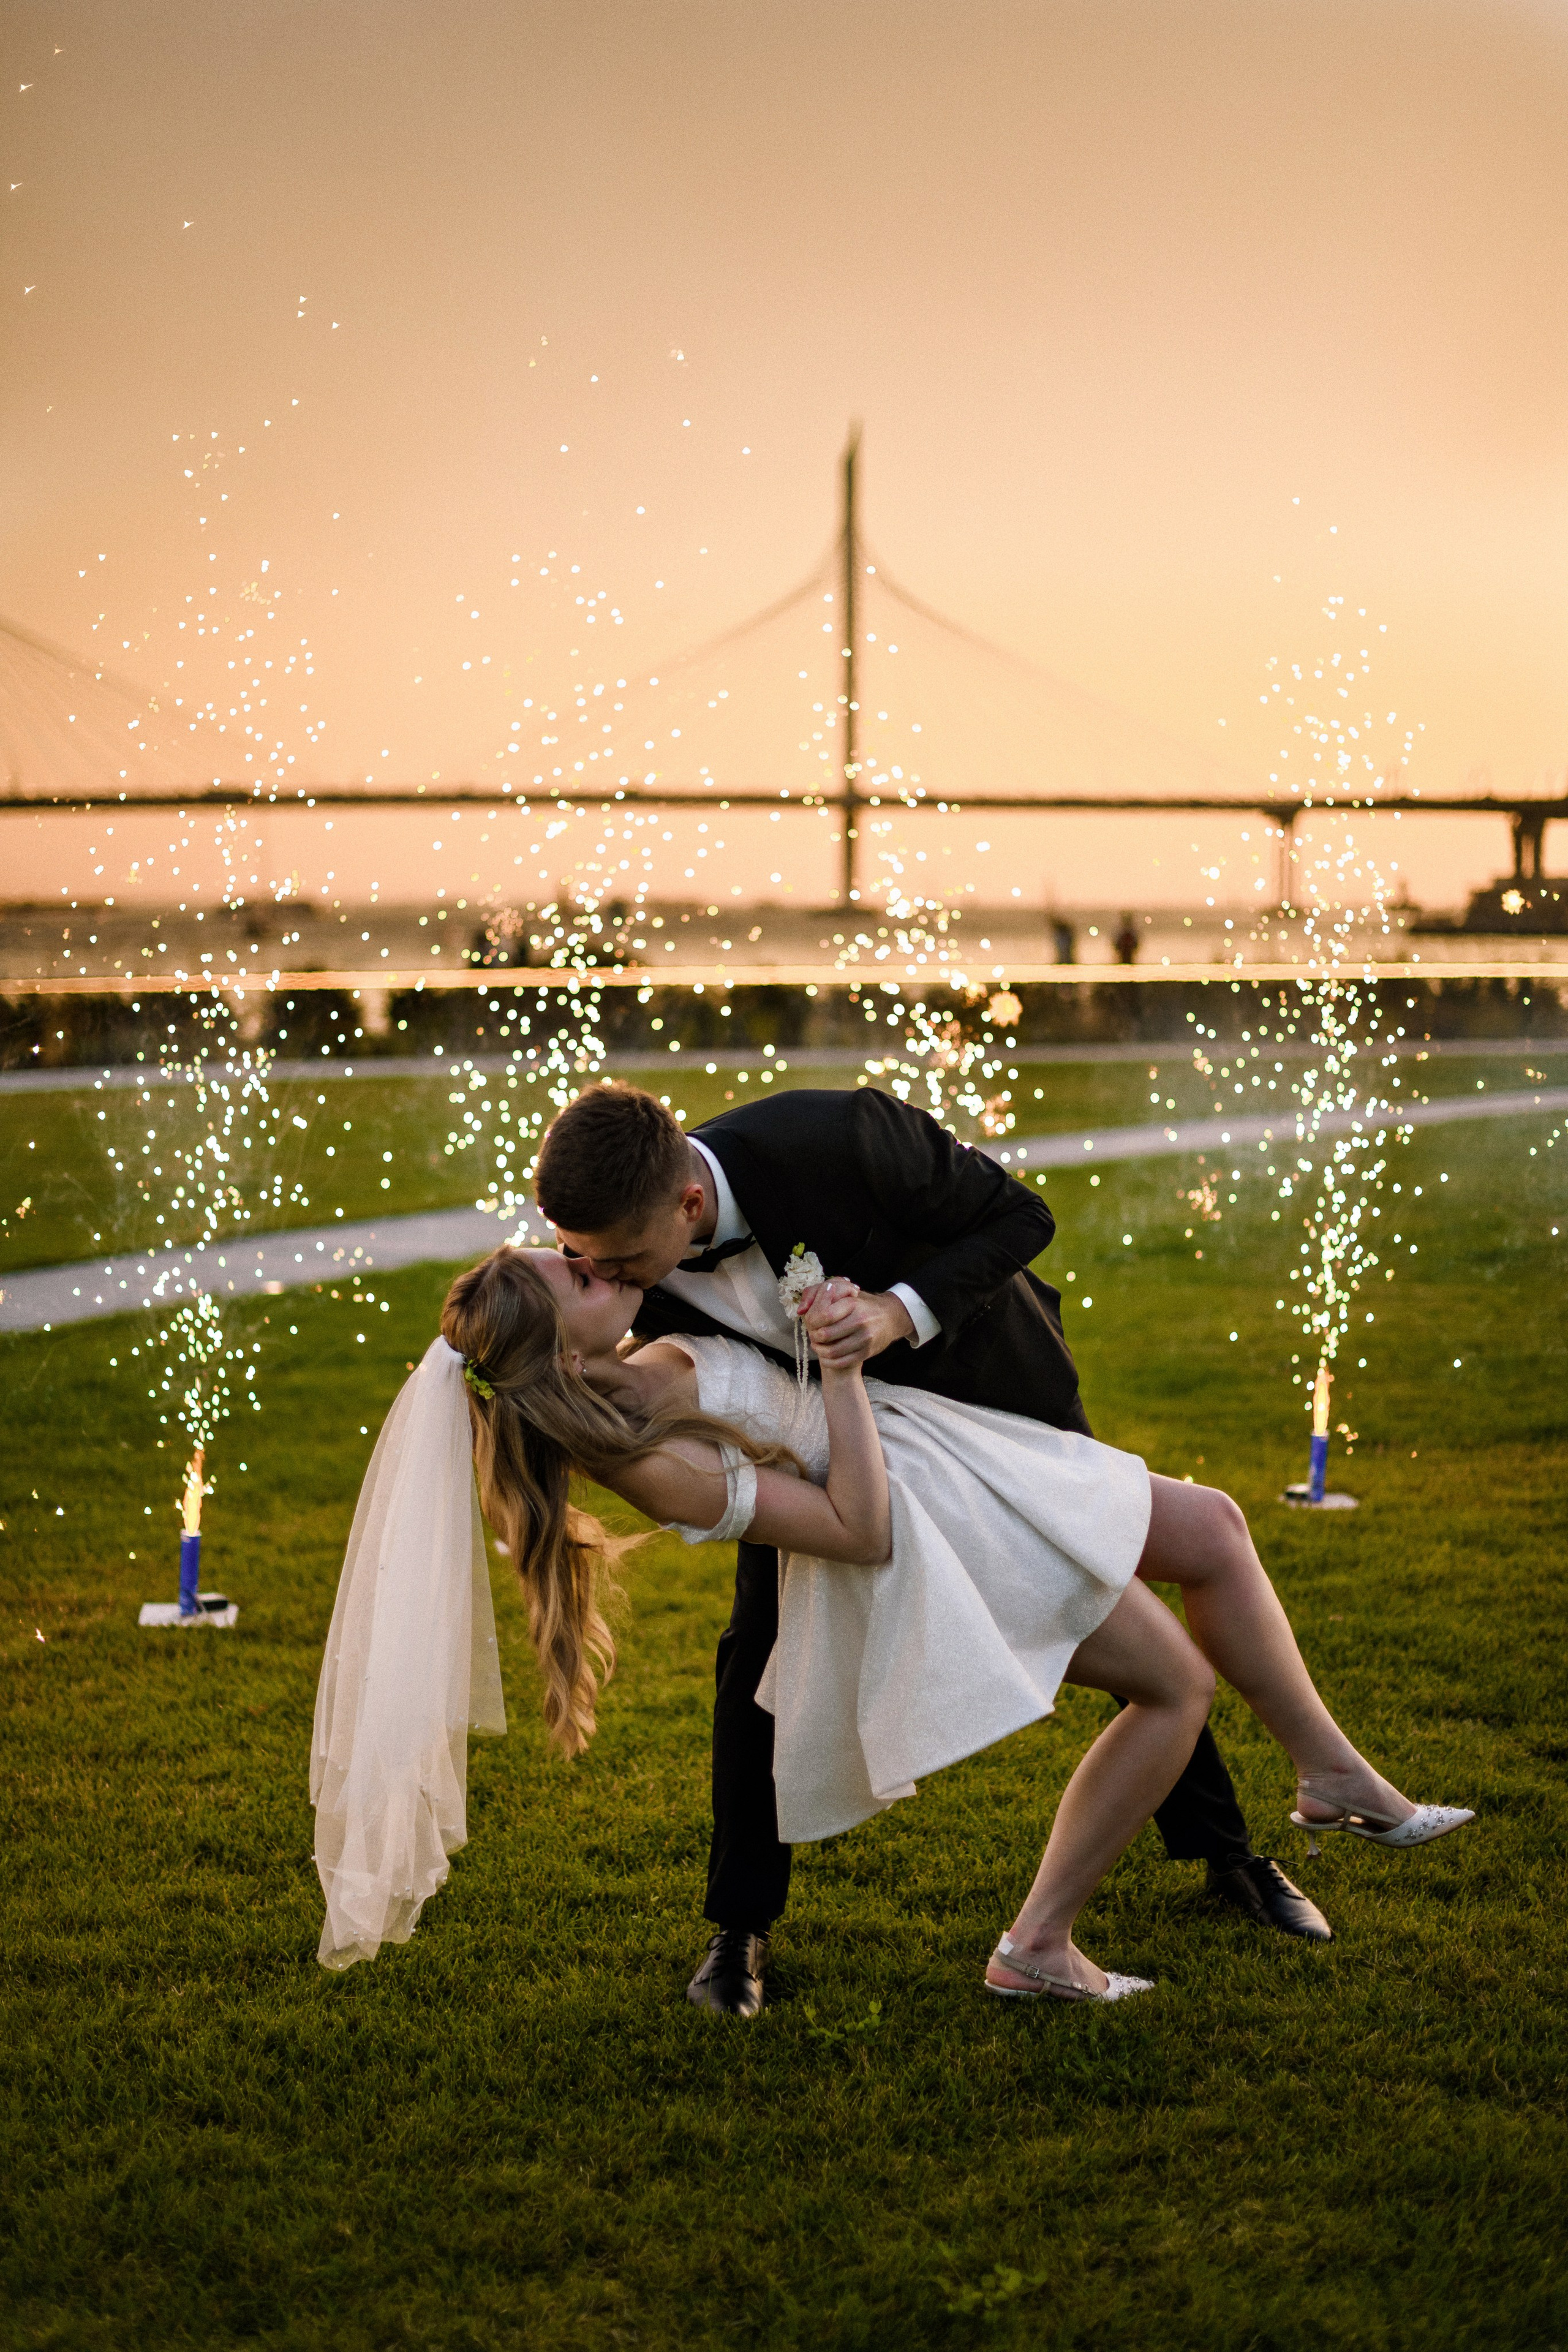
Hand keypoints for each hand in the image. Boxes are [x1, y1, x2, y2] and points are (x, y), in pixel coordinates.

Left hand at [800, 1281, 914, 1369]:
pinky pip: (842, 1362)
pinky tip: (826, 1357)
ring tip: (818, 1346)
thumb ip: (817, 1293)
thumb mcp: (842, 1290)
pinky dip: (830, 1362)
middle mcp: (860, 1320)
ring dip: (820, 1351)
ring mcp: (865, 1338)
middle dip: (814, 1337)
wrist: (891, 1316)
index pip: (824, 1315)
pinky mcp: (867, 1352)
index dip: (812, 1322)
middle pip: (825, 1335)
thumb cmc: (861, 1303)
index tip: (811, 1323)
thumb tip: (801, 1310)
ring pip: (832, 1351)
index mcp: (852, 1303)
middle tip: (813, 1336)